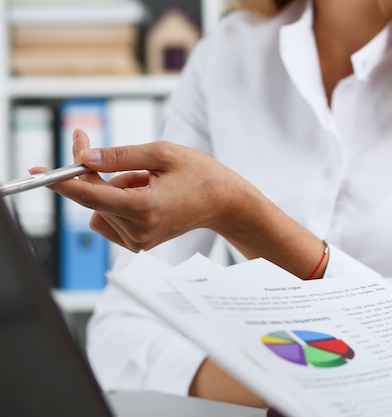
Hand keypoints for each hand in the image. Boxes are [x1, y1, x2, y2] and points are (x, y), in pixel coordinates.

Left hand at [31, 129, 246, 250]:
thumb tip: (85, 157)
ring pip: (98, 209)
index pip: (92, 197)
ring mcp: (139, 240)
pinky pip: (108, 219)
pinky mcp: (138, 243)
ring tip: (145, 181)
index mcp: (146, 207)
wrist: (224, 202)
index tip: (37, 171)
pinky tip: (144, 194)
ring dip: (112, 189)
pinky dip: (117, 202)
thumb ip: (120, 155)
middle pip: (92, 199)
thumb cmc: (200, 174)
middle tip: (102, 149)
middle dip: (95, 174)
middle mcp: (140, 229)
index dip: (62, 182)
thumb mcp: (162, 153)